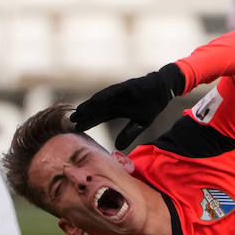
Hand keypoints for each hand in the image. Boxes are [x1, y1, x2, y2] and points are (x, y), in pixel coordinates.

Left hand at [70, 63, 185, 149]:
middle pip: (96, 110)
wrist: (164, 90)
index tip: (77, 130)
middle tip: (70, 122)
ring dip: (90, 106)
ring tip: (78, 112)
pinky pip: (112, 92)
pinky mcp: (126, 87)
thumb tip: (118, 147)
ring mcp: (119, 93)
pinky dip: (103, 96)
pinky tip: (94, 101)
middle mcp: (114, 101)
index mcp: (117, 109)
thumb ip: (128, 134)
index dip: (88, 123)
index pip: (99, 117)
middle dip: (84, 115)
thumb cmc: (151, 105)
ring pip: (101, 101)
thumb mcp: (140, 124)